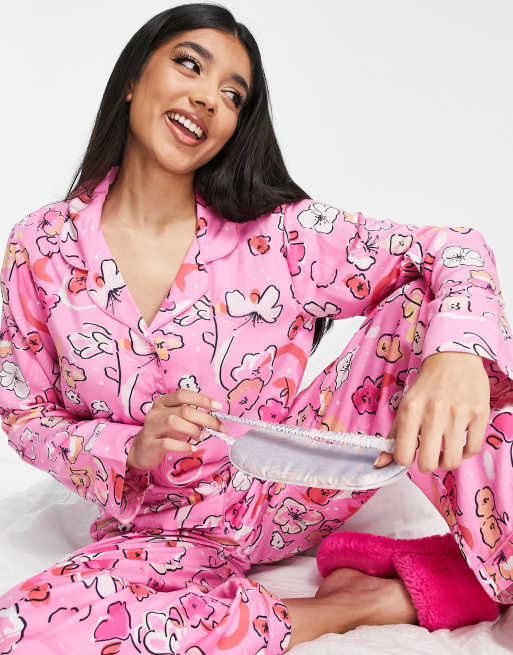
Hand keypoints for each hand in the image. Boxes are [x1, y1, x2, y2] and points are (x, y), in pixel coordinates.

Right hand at [126, 389, 225, 470]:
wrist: (141, 451)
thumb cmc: (164, 433)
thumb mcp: (178, 421)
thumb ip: (192, 417)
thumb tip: (213, 419)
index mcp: (163, 402)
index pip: (183, 394)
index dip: (202, 399)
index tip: (218, 407)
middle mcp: (156, 412)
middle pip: (184, 410)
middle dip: (206, 418)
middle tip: (219, 427)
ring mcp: (151, 427)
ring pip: (174, 423)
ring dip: (193, 430)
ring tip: (201, 437)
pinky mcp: (149, 444)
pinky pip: (167, 443)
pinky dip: (183, 446)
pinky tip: (192, 449)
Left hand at [373, 351, 489, 472]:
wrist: (453, 358)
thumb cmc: (427, 385)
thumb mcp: (406, 405)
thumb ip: (393, 435)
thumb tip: (380, 463)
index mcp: (410, 410)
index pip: (403, 455)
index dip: (405, 461)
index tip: (410, 455)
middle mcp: (433, 412)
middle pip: (428, 464)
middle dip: (427, 465)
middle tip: (429, 456)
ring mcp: (458, 414)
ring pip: (452, 461)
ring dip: (446, 461)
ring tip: (444, 451)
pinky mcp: (479, 414)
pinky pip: (472, 449)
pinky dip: (465, 452)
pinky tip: (460, 443)